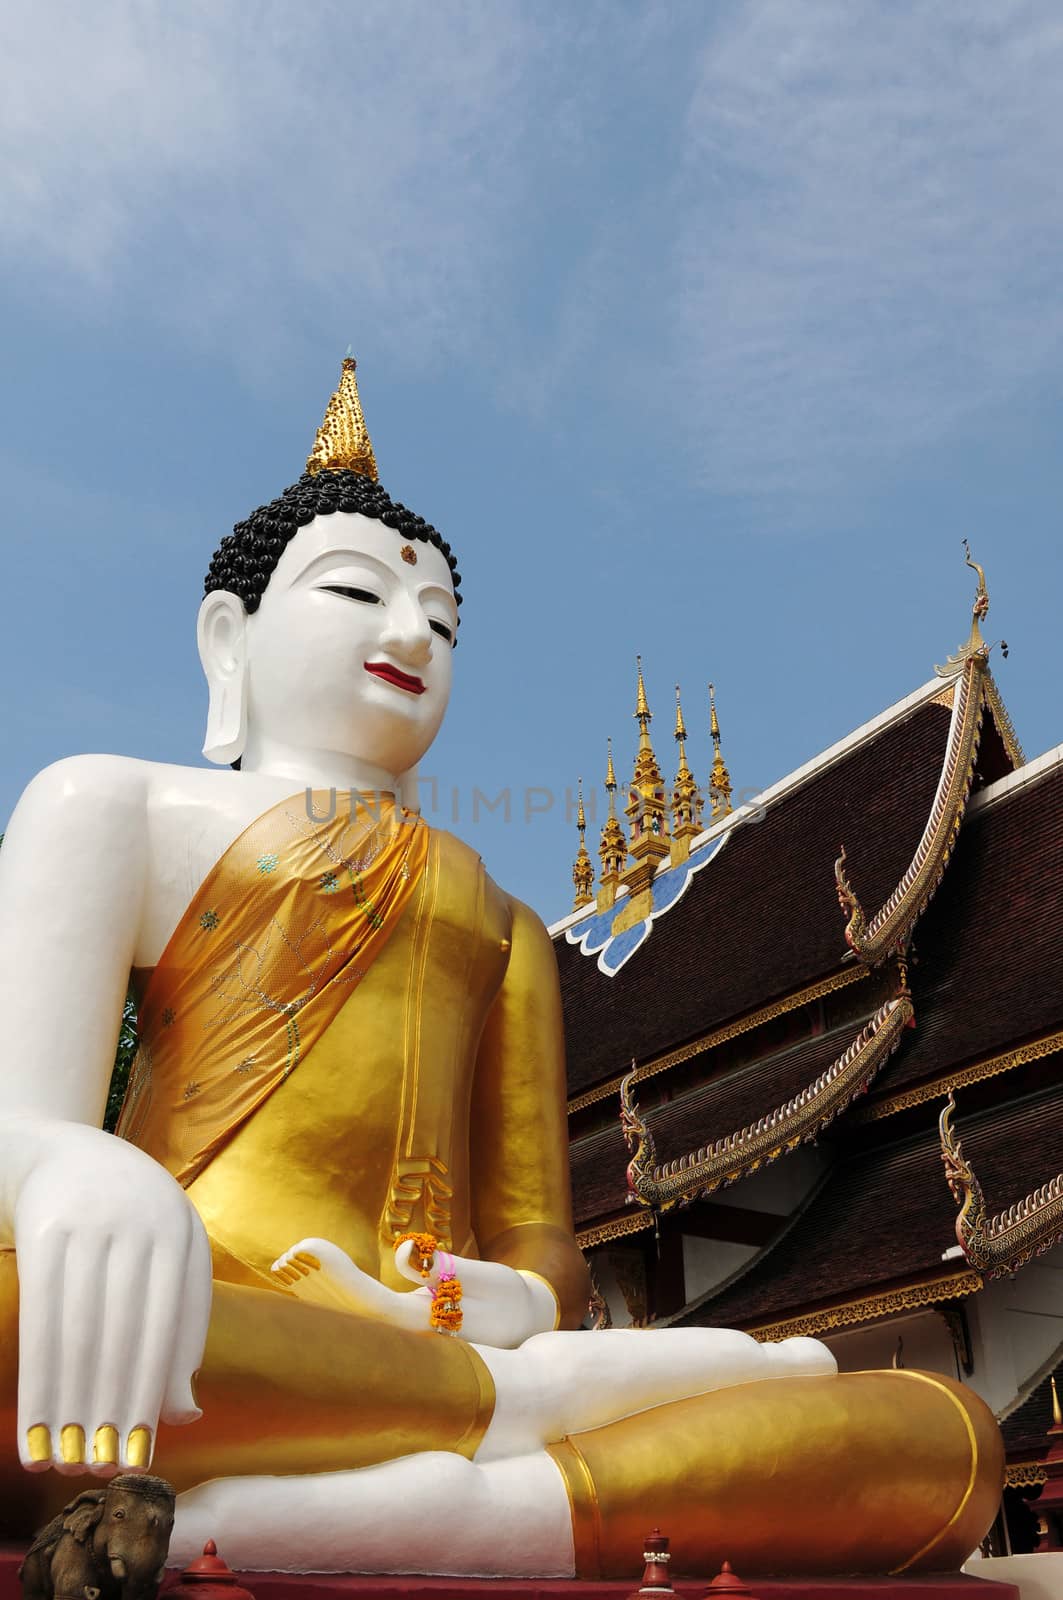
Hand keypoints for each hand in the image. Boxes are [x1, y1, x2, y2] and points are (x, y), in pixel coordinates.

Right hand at [1, 1116, 210, 1474]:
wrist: (62, 1152)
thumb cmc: (128, 1222)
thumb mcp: (167, 1260)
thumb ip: (182, 1330)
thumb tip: (186, 1415)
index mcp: (180, 1233)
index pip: (169, 1329)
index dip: (153, 1394)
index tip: (141, 1454)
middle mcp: (141, 1223)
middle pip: (125, 1335)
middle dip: (111, 1408)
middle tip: (98, 1472)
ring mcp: (92, 1223)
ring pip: (81, 1332)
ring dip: (71, 1406)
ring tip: (61, 1464)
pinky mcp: (45, 1229)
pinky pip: (40, 1318)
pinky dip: (39, 1379)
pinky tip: (33, 1427)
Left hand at [271, 1237, 555, 1347]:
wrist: (528, 1324)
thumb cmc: (507, 1297)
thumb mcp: (486, 1277)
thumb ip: (446, 1267)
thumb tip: (406, 1256)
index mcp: (428, 1328)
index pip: (367, 1302)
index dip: (334, 1276)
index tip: (307, 1250)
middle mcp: (410, 1341)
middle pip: (350, 1315)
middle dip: (318, 1284)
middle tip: (288, 1256)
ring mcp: (405, 1340)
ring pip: (350, 1320)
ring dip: (319, 1294)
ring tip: (289, 1266)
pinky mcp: (404, 1333)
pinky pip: (359, 1319)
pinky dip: (333, 1300)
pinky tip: (311, 1284)